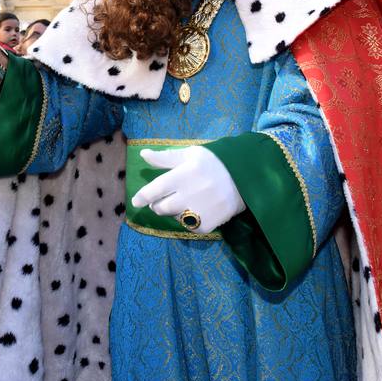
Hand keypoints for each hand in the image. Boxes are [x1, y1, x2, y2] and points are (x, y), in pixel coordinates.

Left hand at [131, 146, 245, 234]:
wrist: (245, 177)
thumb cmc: (214, 162)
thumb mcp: (190, 154)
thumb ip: (165, 158)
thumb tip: (143, 155)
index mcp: (184, 174)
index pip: (156, 189)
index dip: (143, 197)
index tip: (136, 201)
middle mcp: (191, 194)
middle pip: (161, 208)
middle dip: (158, 205)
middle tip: (163, 200)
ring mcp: (200, 210)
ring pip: (174, 217)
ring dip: (174, 211)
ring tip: (185, 201)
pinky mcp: (209, 224)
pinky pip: (189, 226)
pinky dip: (189, 220)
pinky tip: (197, 209)